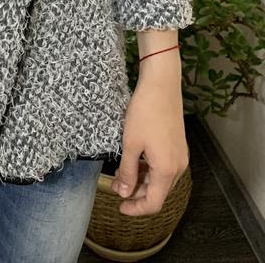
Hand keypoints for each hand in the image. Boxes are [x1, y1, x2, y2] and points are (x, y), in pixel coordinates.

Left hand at [111, 32, 188, 215]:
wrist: (161, 86)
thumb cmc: (145, 112)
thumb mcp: (131, 143)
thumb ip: (128, 171)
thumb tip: (124, 192)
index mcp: (167, 170)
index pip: (153, 202)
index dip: (136, 209)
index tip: (120, 208)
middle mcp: (178, 166)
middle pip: (158, 192)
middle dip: (136, 193)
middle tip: (115, 187)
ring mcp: (180, 156)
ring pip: (161, 179)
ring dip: (142, 181)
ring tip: (121, 174)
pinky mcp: (178, 145)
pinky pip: (164, 167)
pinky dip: (149, 169)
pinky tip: (135, 161)